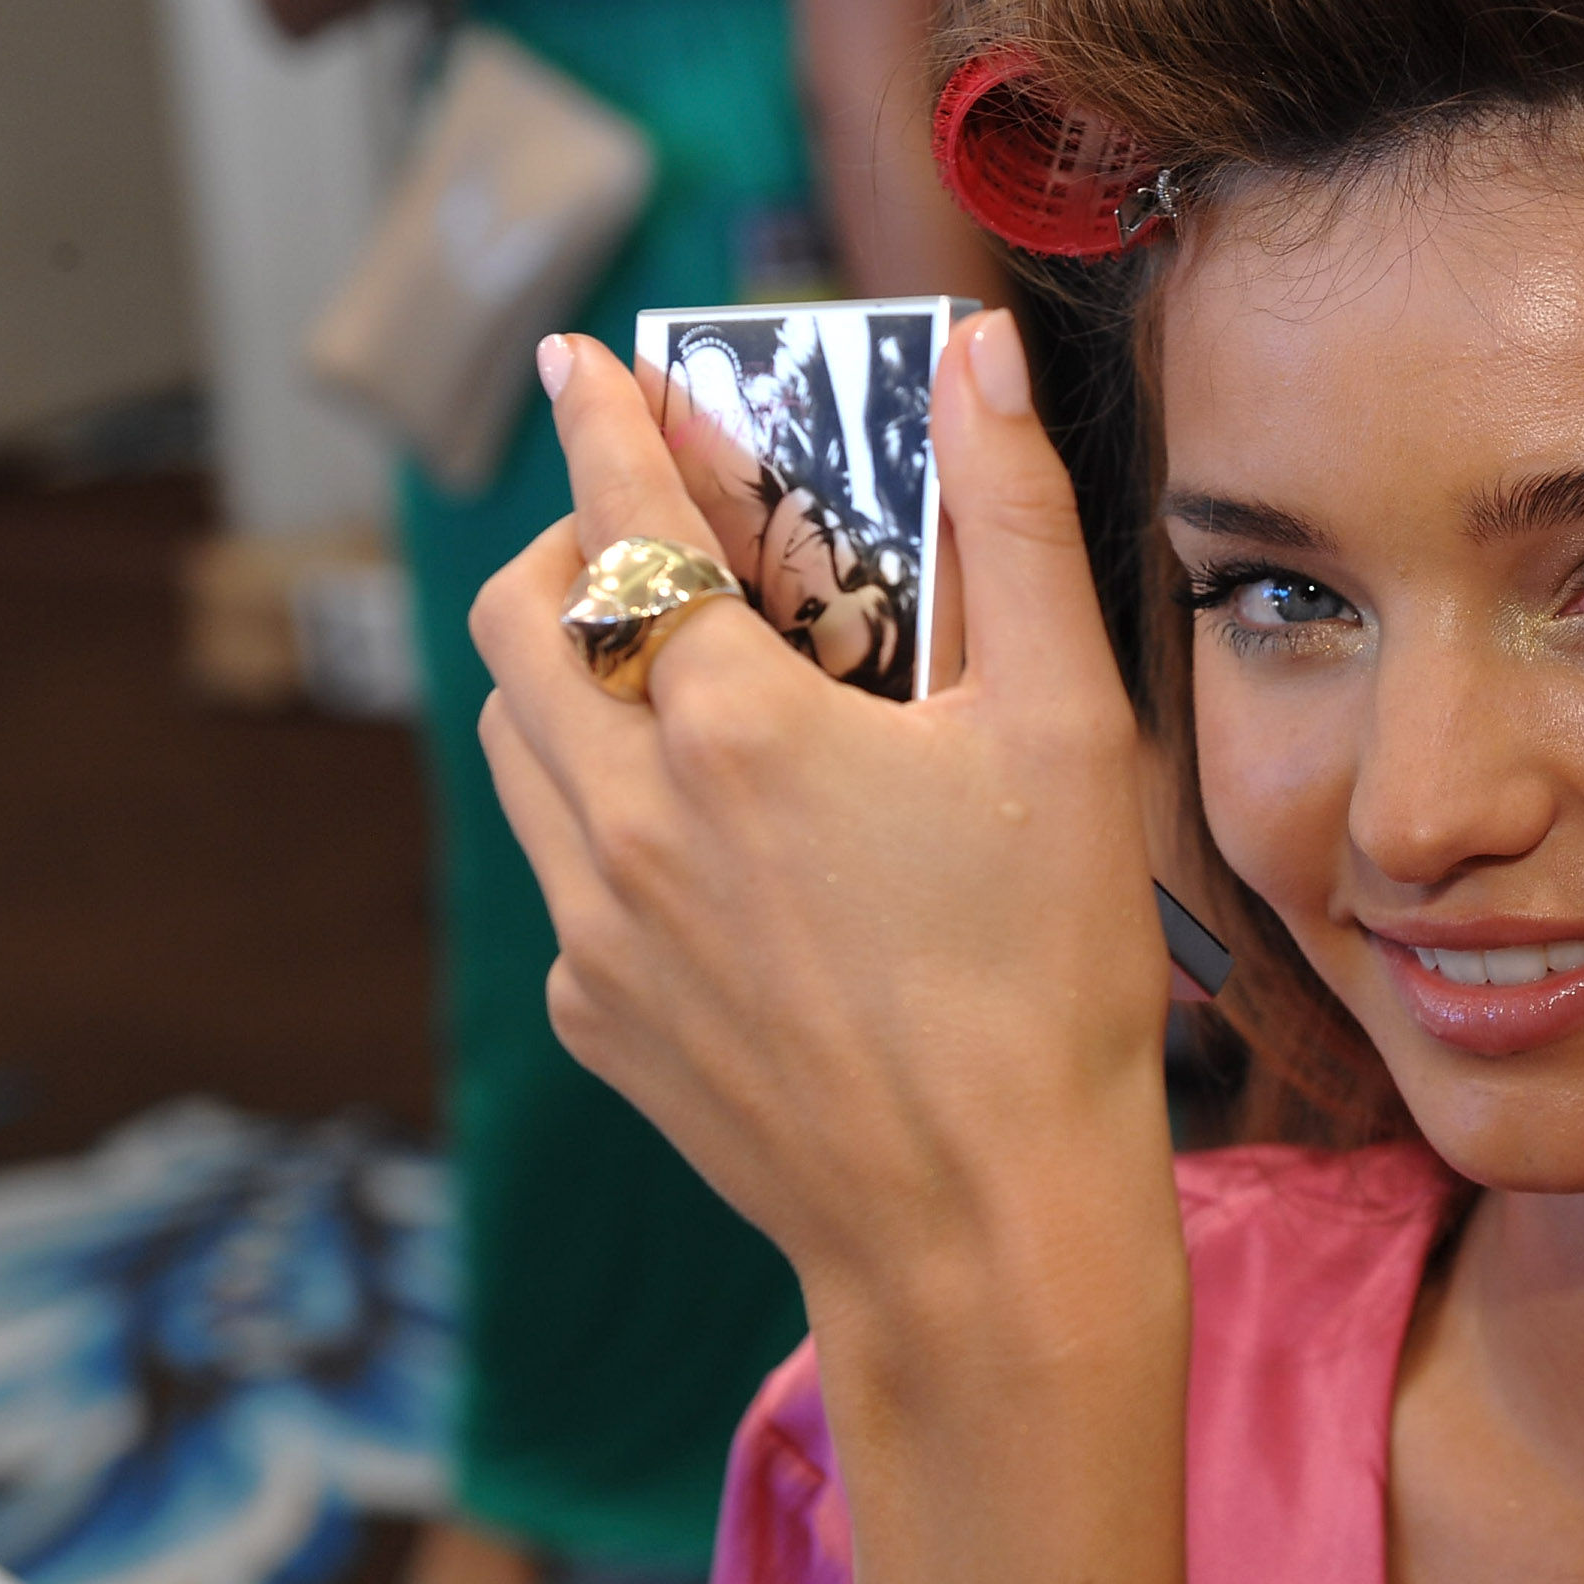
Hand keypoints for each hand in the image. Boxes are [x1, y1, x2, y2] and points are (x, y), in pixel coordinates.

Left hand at [469, 320, 1181, 1322]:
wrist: (983, 1224)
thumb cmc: (1047, 977)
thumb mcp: (1070, 728)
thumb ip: (1016, 524)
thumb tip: (982, 358)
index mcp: (736, 728)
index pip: (626, 520)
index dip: (600, 422)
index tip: (580, 361)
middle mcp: (630, 818)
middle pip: (517, 621)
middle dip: (563, 543)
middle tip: (644, 532)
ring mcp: (596, 928)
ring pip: (513, 743)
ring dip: (566, 671)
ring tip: (671, 673)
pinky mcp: (594, 1017)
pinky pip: (554, 867)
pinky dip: (597, 805)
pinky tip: (708, 837)